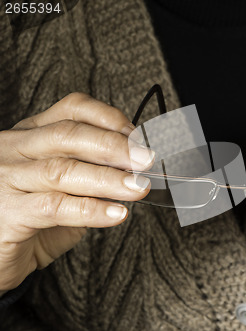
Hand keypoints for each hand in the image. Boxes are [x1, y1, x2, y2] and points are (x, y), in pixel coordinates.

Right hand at [0, 93, 153, 295]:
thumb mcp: (64, 188)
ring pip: (63, 170)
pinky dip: (92, 210)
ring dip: (109, 179)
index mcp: (31, 135)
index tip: (138, 136)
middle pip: (69, 135)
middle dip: (115, 146)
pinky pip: (55, 207)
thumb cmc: (30, 220)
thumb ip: (92, 174)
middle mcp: (14, 150)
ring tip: (139, 187)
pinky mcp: (8, 214)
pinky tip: (116, 214)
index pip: (72, 110)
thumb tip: (137, 169)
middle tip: (146, 160)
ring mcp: (6, 179)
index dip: (109, 118)